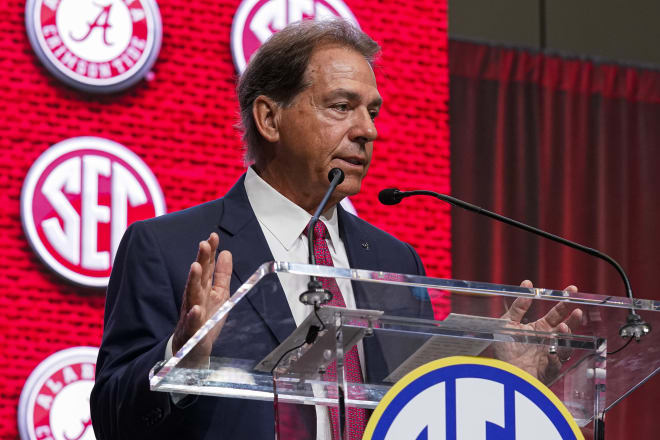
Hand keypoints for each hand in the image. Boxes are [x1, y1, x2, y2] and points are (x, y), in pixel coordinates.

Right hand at [172, 232, 231, 364]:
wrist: (193, 351)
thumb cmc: (205, 320)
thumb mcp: (219, 294)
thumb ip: (221, 275)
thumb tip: (226, 252)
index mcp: (202, 289)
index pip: (206, 267)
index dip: (209, 252)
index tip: (213, 236)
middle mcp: (194, 298)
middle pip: (197, 277)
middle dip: (200, 260)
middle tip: (204, 244)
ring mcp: (191, 315)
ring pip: (191, 296)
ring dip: (193, 281)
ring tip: (195, 267)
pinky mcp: (191, 332)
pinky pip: (191, 324)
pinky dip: (193, 317)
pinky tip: (196, 310)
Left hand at [494, 280, 582, 383]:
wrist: (502, 372)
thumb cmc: (505, 350)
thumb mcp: (507, 323)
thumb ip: (518, 306)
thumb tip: (527, 285)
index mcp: (540, 328)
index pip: (556, 313)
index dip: (564, 301)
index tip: (572, 290)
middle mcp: (549, 339)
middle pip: (566, 325)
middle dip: (573, 316)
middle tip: (577, 307)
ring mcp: (552, 353)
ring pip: (567, 342)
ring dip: (567, 334)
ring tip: (564, 327)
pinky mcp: (552, 367)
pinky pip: (559, 360)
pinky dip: (558, 353)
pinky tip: (552, 351)